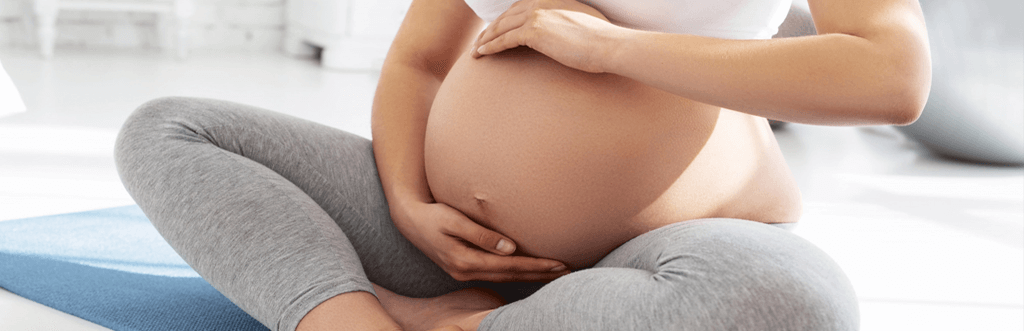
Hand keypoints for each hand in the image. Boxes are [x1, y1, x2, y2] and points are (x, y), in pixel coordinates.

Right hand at [393, 201, 568, 281]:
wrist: (409, 220)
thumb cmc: (433, 215)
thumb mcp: (454, 220)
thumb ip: (481, 234)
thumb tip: (510, 248)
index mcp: (465, 261)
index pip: (510, 266)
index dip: (537, 266)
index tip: (560, 263)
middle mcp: (466, 272)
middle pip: (511, 276)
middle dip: (540, 274)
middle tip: (567, 271)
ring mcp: (465, 273)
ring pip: (505, 278)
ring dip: (531, 276)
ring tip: (555, 273)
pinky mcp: (465, 269)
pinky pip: (497, 275)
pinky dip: (516, 274)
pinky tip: (529, 271)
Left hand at [471, 0, 619, 72]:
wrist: (608, 44)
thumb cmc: (601, 39)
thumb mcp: (583, 22)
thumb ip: (568, 21)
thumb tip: (564, 32)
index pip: (520, 8)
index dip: (505, 19)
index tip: (496, 30)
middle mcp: (541, 2)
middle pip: (507, 15)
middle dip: (491, 29)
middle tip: (480, 41)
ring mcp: (536, 15)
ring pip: (502, 26)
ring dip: (485, 39)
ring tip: (475, 51)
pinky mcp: (534, 31)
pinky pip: (505, 39)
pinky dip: (491, 46)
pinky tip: (482, 53)